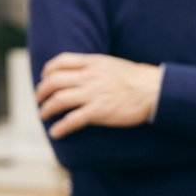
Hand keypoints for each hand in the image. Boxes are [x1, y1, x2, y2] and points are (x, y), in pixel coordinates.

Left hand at [36, 52, 163, 138]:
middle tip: (40, 100)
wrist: (154, 90)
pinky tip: (56, 133)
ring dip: (46, 110)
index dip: (47, 71)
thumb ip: (96, 67)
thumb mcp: (113, 65)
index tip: (45, 79)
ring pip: (58, 100)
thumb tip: (86, 72)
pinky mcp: (99, 111)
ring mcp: (93, 94)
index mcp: (92, 63)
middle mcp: (89, 77)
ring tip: (44, 116)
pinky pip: (72, 120)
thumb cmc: (138, 80)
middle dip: (42, 92)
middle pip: (53, 81)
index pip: (60, 62)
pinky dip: (60, 127)